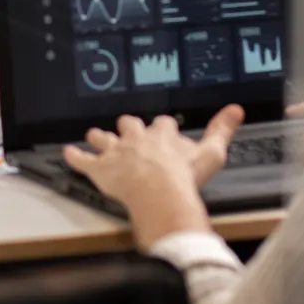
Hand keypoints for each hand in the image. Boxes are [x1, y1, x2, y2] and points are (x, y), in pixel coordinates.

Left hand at [63, 105, 243, 247]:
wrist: (160, 193)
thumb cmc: (184, 177)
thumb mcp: (211, 153)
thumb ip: (222, 131)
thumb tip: (236, 110)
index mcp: (161, 134)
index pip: (160, 123)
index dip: (161, 127)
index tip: (163, 128)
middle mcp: (136, 138)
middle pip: (129, 125)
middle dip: (128, 127)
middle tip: (127, 128)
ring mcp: (116, 152)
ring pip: (103, 138)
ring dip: (100, 138)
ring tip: (95, 135)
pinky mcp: (101, 169)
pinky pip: (83, 160)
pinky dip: (75, 157)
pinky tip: (67, 153)